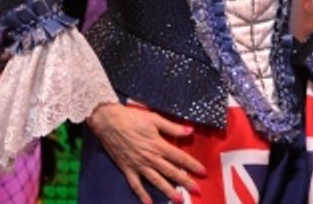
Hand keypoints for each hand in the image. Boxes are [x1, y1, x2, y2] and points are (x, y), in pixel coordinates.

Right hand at [87, 102, 204, 203]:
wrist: (108, 121)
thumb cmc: (132, 118)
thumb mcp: (154, 119)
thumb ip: (172, 127)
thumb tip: (190, 131)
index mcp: (158, 145)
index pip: (180, 157)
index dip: (192, 165)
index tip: (203, 172)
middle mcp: (150, 158)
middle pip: (171, 172)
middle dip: (185, 182)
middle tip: (197, 190)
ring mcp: (138, 165)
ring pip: (156, 181)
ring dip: (168, 191)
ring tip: (179, 200)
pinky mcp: (127, 169)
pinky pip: (135, 185)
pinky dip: (142, 195)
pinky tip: (148, 203)